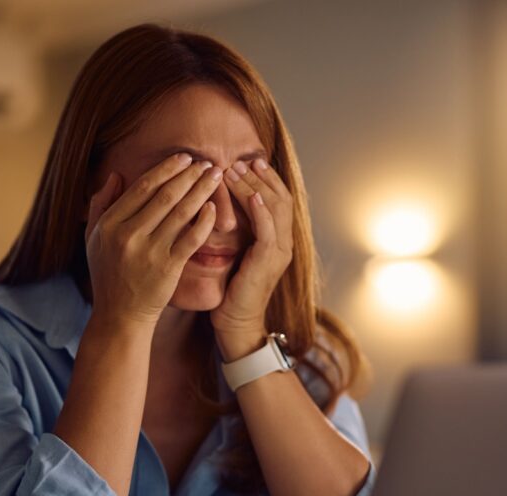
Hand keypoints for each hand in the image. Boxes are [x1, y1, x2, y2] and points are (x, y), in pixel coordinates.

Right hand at [86, 153, 223, 326]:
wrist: (120, 315)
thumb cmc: (108, 274)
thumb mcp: (94, 238)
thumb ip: (101, 204)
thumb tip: (116, 175)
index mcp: (110, 224)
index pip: (142, 187)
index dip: (166, 169)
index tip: (184, 158)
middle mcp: (128, 235)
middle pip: (165, 195)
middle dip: (189, 175)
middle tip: (206, 162)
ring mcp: (149, 252)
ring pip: (181, 212)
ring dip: (201, 190)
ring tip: (215, 176)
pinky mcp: (168, 268)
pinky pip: (191, 239)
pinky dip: (204, 221)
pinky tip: (214, 208)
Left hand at [211, 158, 293, 351]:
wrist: (236, 322)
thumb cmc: (231, 289)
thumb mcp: (236, 252)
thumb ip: (238, 230)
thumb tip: (223, 203)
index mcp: (277, 239)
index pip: (277, 199)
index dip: (266, 179)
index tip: (248, 162)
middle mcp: (284, 243)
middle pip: (279, 198)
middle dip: (261, 177)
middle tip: (241, 161)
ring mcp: (279, 252)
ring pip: (274, 209)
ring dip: (256, 187)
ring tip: (239, 171)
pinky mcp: (268, 262)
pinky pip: (269, 231)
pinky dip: (261, 211)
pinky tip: (251, 196)